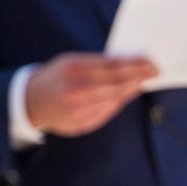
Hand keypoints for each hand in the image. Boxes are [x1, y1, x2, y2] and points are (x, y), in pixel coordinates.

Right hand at [25, 53, 157, 136]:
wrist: (32, 102)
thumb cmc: (57, 77)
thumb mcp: (72, 61)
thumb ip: (99, 63)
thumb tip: (131, 63)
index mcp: (73, 71)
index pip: (113, 68)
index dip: (135, 66)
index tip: (150, 62)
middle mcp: (76, 92)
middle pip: (117, 85)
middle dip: (139, 77)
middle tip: (155, 71)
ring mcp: (79, 111)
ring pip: (115, 100)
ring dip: (133, 89)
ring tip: (144, 80)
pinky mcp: (83, 124)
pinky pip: (109, 112)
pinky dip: (120, 101)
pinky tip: (129, 93)